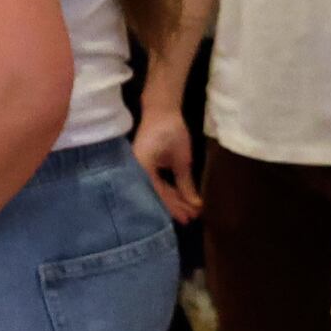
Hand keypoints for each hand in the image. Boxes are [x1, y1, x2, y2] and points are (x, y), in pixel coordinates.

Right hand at [133, 106, 200, 221]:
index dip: (174, 207)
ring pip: (157, 191)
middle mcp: (136, 172)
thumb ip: (186, 183)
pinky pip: (156, 184)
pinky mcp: (144, 167)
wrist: (160, 111)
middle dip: (175, 207)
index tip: (189, 218)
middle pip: (156, 196)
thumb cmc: (170, 131)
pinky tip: (181, 200)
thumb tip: (195, 204)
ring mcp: (138, 170)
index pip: (159, 194)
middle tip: (191, 218)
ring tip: (190, 211)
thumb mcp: (182, 159)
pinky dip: (169, 191)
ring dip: (174, 200)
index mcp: (141, 169)